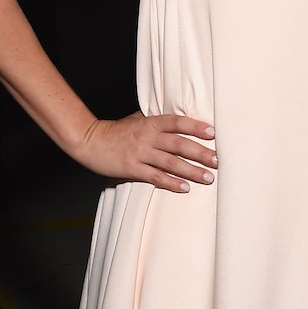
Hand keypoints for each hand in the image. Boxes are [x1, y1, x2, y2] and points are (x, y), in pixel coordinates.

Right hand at [78, 113, 215, 191]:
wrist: (89, 141)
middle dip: (201, 152)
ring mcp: (139, 153)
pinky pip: (155, 176)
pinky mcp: (131, 168)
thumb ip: (156, 122)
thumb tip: (178, 122)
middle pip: (179, 143)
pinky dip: (171, 182)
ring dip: (191, 170)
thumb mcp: (136, 120)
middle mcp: (147, 136)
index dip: (195, 126)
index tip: (213, 133)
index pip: (177, 122)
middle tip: (218, 160)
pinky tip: (185, 188)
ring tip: (208, 178)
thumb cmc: (115, 131)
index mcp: (149, 123)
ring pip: (171, 162)